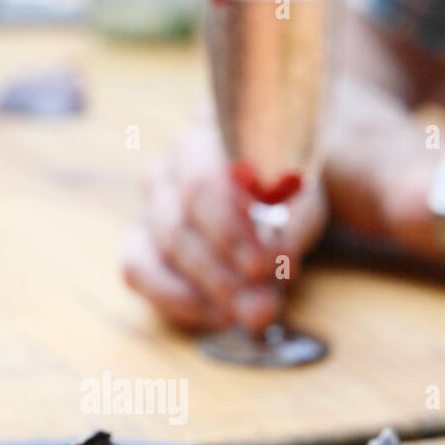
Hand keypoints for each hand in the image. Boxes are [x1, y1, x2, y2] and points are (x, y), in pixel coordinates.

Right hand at [123, 116, 328, 332]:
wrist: (277, 201)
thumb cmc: (290, 194)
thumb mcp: (305, 199)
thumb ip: (293, 220)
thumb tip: (275, 260)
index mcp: (213, 128)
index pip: (208, 181)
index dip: (236, 229)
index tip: (272, 265)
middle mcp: (174, 159)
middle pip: (184, 219)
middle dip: (227, 272)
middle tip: (265, 307)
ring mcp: (151, 200)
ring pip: (167, 248)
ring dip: (212, 290)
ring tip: (255, 314)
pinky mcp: (139, 239)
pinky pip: (139, 271)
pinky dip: (179, 300)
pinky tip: (219, 316)